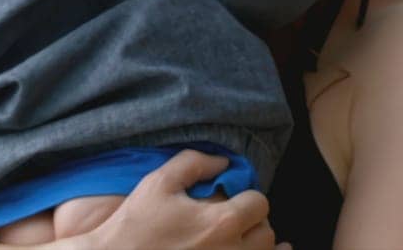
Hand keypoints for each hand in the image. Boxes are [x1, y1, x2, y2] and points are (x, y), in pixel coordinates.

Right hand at [72, 149, 280, 249]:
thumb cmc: (136, 225)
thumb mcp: (159, 182)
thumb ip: (194, 163)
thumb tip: (222, 161)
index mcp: (221, 222)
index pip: (258, 203)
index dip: (246, 196)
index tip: (233, 198)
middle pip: (266, 232)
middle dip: (253, 220)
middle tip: (233, 217)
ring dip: (256, 243)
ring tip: (237, 237)